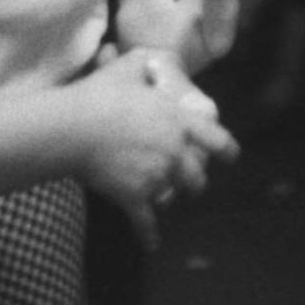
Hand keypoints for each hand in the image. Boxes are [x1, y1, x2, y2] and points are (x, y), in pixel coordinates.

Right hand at [75, 48, 237, 249]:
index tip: (231, 157)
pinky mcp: (133, 198)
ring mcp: (155, 178)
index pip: (218, 140)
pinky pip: (146, 223)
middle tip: (189, 180)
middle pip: (199, 177)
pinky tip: (152, 245)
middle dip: (196, 180)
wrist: (73, 128)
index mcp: (178, 122)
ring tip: (166, 197)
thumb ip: (146, 63)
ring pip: (174, 197)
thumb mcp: (128, 67)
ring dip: (172, 198)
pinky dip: (149, 236)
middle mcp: (174, 153)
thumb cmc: (100, 94)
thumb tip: (151, 59)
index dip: (227, 150)